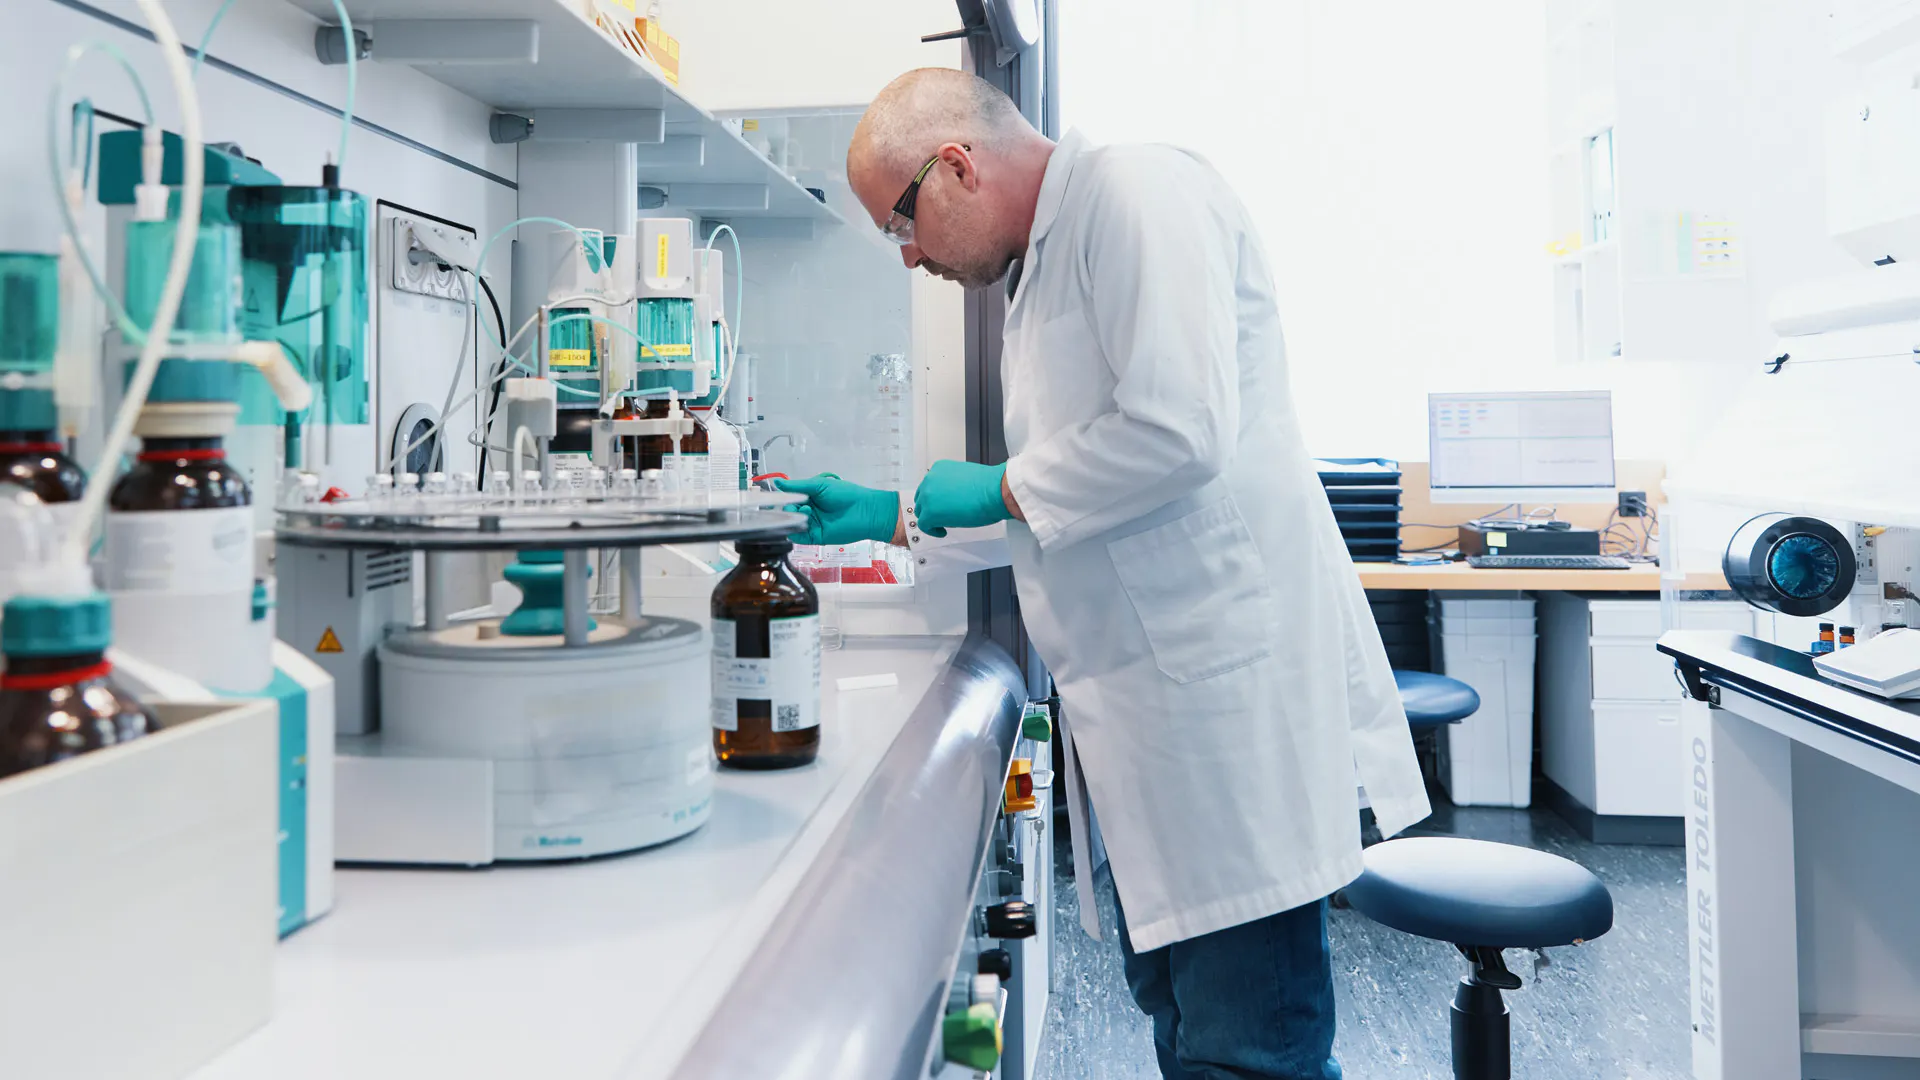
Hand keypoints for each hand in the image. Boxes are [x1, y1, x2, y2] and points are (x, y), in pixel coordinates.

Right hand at [773, 474, 900, 545]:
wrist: (865, 511)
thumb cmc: (846, 494)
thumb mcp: (819, 485)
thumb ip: (797, 486)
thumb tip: (777, 482)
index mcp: (810, 497)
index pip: (790, 499)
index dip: (783, 498)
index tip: (775, 497)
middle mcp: (810, 511)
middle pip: (790, 512)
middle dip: (787, 509)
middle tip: (793, 506)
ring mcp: (812, 524)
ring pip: (793, 524)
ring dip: (793, 518)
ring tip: (804, 511)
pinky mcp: (816, 537)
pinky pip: (800, 537)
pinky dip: (795, 533)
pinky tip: (797, 525)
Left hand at [913, 460, 1010, 537]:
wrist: (994, 491)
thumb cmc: (988, 485)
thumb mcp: (965, 476)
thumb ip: (952, 484)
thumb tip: (953, 495)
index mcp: (939, 469)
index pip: (929, 485)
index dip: (935, 498)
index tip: (941, 504)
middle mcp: (930, 480)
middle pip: (922, 498)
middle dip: (931, 508)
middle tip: (941, 515)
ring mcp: (928, 496)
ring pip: (921, 512)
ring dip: (931, 519)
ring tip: (943, 524)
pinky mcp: (930, 513)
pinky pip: (924, 525)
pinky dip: (932, 530)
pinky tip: (943, 531)